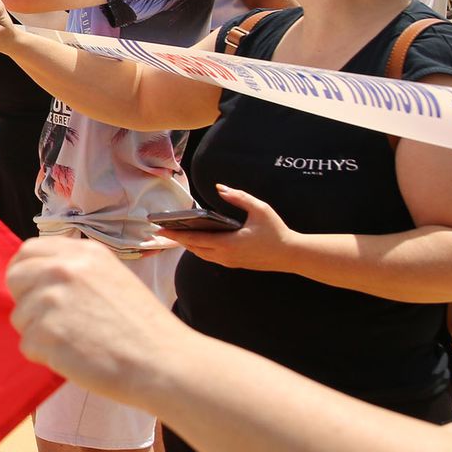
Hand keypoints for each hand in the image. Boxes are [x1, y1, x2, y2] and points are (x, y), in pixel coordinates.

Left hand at [6, 237, 185, 400]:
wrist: (164, 363)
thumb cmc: (142, 328)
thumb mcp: (112, 278)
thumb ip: (76, 272)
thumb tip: (37, 277)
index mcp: (82, 252)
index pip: (28, 251)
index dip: (26, 272)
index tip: (34, 290)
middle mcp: (63, 269)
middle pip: (15, 279)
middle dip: (26, 301)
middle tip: (54, 322)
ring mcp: (52, 300)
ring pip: (20, 317)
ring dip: (39, 333)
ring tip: (77, 342)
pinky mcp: (46, 333)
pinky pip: (27, 345)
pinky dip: (45, 356)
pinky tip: (76, 357)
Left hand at [157, 185, 293, 270]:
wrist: (291, 255)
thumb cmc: (276, 231)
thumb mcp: (260, 209)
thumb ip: (238, 197)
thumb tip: (220, 187)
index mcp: (229, 243)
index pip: (196, 239)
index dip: (177, 234)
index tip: (161, 229)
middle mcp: (225, 256)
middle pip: (194, 248)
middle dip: (177, 239)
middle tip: (160, 231)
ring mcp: (229, 262)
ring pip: (201, 254)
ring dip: (187, 245)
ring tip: (174, 234)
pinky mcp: (233, 264)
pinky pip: (210, 257)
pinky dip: (199, 249)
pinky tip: (194, 240)